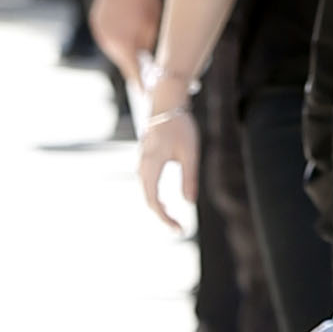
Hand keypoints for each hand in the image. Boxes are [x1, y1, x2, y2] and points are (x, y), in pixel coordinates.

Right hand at [90, 0, 160, 84]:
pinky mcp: (97, 22)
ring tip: (138, 32)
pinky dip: (118, 34)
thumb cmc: (149, 0)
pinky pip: (109, 35)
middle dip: (136, 63)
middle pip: (125, 62)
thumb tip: (152, 66)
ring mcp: (101, 32)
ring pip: (116, 49)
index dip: (142, 87)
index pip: (134, 76)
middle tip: (149, 61)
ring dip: (127, 48)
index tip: (148, 97)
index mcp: (125, 48)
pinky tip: (128, 21)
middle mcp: (109, 43)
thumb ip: (150, 50)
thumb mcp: (155, 29)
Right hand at [138, 105, 197, 229]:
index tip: (180, 229)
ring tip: (171, 219)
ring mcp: (142, 161)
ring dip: (157, 206)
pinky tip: (163, 202)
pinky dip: (154, 195)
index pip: (153, 201)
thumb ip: (189, 178)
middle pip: (148, 198)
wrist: (166, 102)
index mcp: (152, 166)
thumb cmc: (180, 125)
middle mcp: (143, 165)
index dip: (165, 218)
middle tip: (178, 229)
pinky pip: (147, 182)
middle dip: (162, 216)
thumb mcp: (190, 153)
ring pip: (146, 190)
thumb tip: (189, 202)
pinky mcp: (145, 157)